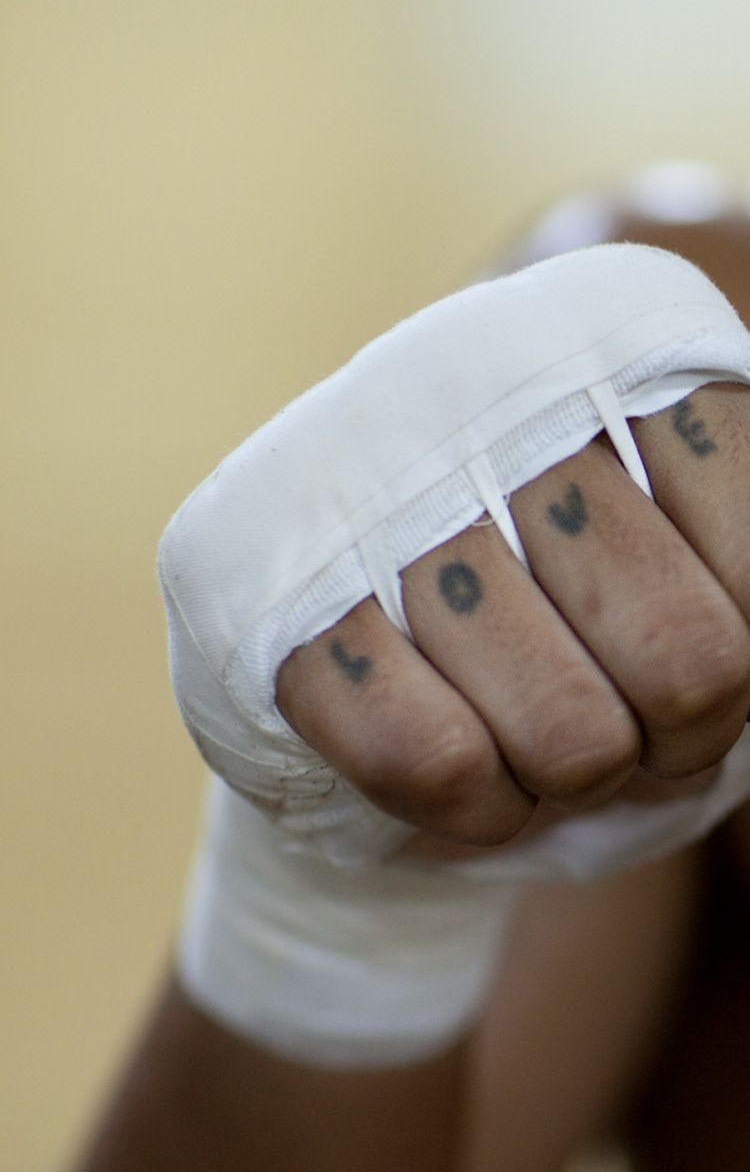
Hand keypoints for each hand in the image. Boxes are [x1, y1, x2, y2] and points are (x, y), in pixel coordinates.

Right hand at [277, 384, 749, 854]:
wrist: (359, 590)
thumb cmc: (553, 577)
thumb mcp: (679, 527)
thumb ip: (734, 560)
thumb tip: (746, 648)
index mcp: (624, 363)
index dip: (740, 661)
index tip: (687, 655)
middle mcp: (499, 408)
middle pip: (684, 664)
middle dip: (665, 738)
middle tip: (616, 716)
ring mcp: (382, 504)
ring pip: (568, 733)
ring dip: (564, 782)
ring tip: (527, 735)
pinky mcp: (285, 606)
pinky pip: (435, 762)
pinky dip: (479, 807)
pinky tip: (470, 772)